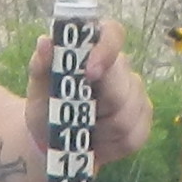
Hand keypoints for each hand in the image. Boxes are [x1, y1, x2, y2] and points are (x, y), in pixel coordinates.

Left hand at [24, 21, 150, 167]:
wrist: (54, 142)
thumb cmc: (47, 108)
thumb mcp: (37, 89)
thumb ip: (41, 65)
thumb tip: (45, 42)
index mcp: (95, 50)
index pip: (113, 34)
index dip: (106, 50)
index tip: (90, 73)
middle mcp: (120, 67)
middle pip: (122, 84)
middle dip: (98, 107)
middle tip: (78, 118)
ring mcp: (135, 93)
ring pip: (127, 115)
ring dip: (101, 131)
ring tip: (84, 132)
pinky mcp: (143, 119)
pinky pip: (134, 136)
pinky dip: (111, 146)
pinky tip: (98, 144)